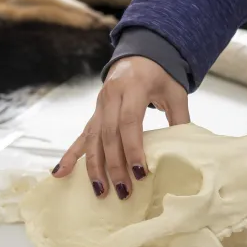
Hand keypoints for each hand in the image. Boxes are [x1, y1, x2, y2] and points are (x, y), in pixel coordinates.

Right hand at [52, 56, 189, 198]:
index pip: (129, 121)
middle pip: (108, 135)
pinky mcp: (94, 114)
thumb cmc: (162, 75)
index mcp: (133, 87)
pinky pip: (81, 136)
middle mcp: (111, 96)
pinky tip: (60, 173)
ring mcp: (99, 105)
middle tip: (123, 191)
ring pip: (92, 139)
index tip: (140, 173)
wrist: (141, 54)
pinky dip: (70, 156)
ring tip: (100, 192)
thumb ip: (180, 118)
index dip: (132, 148)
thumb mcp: (176, 92)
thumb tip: (187, 149)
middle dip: (114, 165)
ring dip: (94, 167)